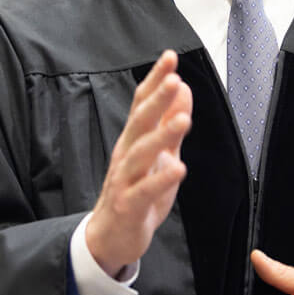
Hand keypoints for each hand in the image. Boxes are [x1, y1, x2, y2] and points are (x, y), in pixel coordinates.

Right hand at [87, 50, 192, 276]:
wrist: (110, 237)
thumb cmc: (136, 192)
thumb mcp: (159, 156)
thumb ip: (170, 125)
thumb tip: (183, 90)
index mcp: (133, 140)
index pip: (142, 104)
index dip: (155, 80)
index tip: (170, 57)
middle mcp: (126, 154)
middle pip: (140, 122)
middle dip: (156, 100)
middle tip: (174, 79)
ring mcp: (125, 180)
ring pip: (141, 153)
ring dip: (162, 136)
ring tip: (183, 121)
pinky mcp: (128, 205)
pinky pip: (144, 191)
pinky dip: (161, 180)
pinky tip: (179, 168)